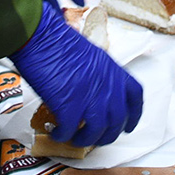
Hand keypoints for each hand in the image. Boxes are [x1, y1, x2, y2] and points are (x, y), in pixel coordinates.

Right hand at [11, 2, 143, 146]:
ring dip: (86, 139)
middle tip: (97, 138)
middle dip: (108, 135)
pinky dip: (63, 136)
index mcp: (112, 69)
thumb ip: (95, 74)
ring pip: (97, 131)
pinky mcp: (69, 105)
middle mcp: (106, 84)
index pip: (134, 96)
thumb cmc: (56, 38)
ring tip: (75, 139)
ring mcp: (89, 96)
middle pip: (117, 120)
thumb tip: (89, 90)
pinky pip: (70, 130)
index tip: (128, 125)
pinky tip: (56, 133)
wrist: (40, 35)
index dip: (134, 115)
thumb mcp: (88, 54)